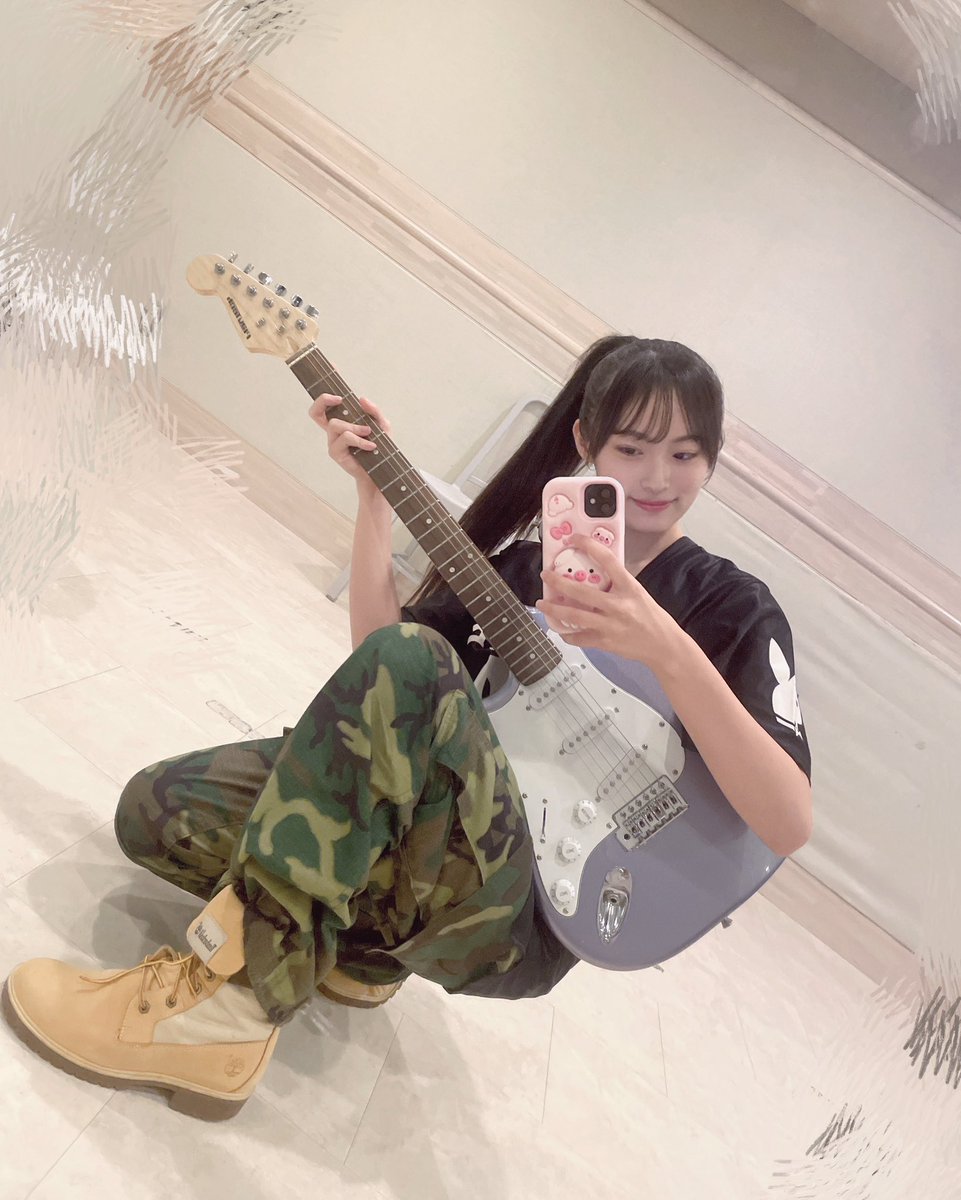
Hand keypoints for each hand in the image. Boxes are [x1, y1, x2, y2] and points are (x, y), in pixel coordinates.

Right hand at [308, 393, 389, 488]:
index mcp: (341, 424)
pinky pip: (344, 439)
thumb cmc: (379, 449)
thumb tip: (362, 399)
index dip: (322, 400)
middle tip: (341, 400)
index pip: (321, 410)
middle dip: (325, 401)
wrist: (382, 472)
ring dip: (353, 426)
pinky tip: (370, 445)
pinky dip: (359, 440)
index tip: (338, 397)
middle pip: (316, 413)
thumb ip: (374, 412)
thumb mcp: (383, 426)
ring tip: (368, 432)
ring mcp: (333, 443)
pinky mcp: (336, 454)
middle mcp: (333, 433)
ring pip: (335, 425)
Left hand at [536, 535, 684, 671]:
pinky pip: (579, 638)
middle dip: (558, 582)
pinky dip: (567, 634)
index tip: (573, 539)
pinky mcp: (604, 642)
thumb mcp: (637, 593)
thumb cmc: (651, 616)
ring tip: (541, 603)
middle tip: (545, 575)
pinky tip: (560, 629)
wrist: (663, 645)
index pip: (607, 559)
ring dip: (554, 609)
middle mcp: (617, 605)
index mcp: (628, 587)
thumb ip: (618, 584)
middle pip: (581, 591)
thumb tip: (595, 574)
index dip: (588, 546)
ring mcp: (609, 624)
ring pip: (574, 615)